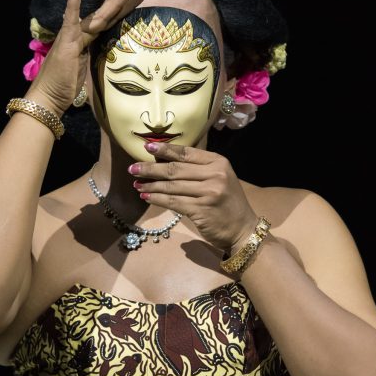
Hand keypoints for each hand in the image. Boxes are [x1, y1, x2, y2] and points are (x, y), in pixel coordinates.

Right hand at [28, 0, 146, 115]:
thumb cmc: (65, 86)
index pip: (109, 20)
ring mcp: (72, 37)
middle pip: (107, 14)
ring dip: (114, 1)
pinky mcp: (65, 44)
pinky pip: (70, 23)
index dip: (123, 7)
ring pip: (98, 17)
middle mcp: (80, 34)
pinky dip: (72, 7)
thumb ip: (96, 58)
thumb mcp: (87, 70)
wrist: (47, 97)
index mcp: (87, 39)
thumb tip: (109, 56)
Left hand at [129, 142, 259, 255]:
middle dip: (151, 168)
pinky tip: (146, 197)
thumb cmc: (227, 203)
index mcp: (218, 162)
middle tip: (132, 168)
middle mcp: (215, 175)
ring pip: (172, 186)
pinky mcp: (201, 210)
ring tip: (136, 183)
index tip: (147, 147)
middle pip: (175, 169)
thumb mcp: (219, 179)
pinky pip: (173, 202)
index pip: (186, 153)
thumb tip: (165, 161)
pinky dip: (157, 199)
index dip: (165, 149)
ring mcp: (208, 192)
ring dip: (151, 185)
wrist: (243, 229)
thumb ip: (198, 169)